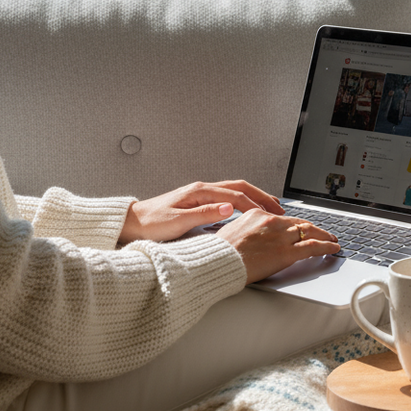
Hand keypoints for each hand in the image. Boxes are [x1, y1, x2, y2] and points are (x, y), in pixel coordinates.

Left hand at [121, 180, 285, 243]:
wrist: (132, 222)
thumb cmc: (150, 223)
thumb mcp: (178, 221)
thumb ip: (205, 213)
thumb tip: (229, 208)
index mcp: (200, 192)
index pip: (236, 196)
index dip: (255, 205)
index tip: (270, 215)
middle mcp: (202, 189)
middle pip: (240, 187)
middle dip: (261, 196)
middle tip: (279, 207)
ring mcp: (201, 193)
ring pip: (235, 190)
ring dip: (254, 196)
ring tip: (269, 206)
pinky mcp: (198, 200)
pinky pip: (227, 196)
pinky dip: (243, 200)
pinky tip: (247, 208)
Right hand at [216, 210, 340, 283]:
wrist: (217, 262)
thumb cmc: (219, 251)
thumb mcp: (232, 230)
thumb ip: (248, 229)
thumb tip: (253, 235)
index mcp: (258, 214)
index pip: (285, 218)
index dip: (298, 224)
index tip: (304, 227)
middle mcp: (272, 222)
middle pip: (301, 224)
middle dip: (315, 229)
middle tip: (324, 233)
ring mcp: (281, 237)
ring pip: (311, 233)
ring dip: (325, 237)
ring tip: (332, 240)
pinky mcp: (286, 253)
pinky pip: (313, 247)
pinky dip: (326, 246)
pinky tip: (333, 248)